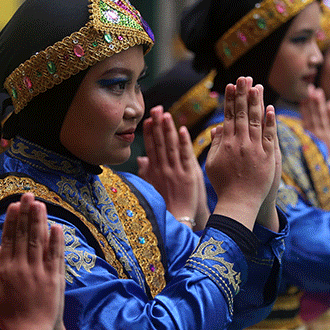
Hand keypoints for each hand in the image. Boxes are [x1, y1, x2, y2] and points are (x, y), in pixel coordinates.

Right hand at [0, 193, 63, 329]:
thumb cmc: (8, 315)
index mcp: (5, 270)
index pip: (9, 239)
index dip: (12, 220)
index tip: (13, 205)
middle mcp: (22, 267)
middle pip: (24, 235)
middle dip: (26, 213)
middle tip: (27, 195)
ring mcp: (39, 272)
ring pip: (39, 241)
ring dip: (39, 221)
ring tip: (39, 203)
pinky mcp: (54, 278)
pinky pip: (55, 255)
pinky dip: (56, 240)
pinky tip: (56, 226)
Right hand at [138, 106, 209, 229]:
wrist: (177, 221)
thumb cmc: (165, 205)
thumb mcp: (151, 188)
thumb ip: (146, 173)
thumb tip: (141, 159)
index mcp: (154, 172)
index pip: (150, 147)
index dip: (149, 133)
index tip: (147, 119)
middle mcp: (163, 169)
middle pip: (159, 143)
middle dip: (157, 125)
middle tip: (155, 109)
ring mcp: (175, 171)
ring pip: (171, 146)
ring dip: (168, 130)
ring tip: (166, 114)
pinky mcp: (188, 176)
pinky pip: (185, 156)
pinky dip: (183, 143)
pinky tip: (182, 131)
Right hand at [206, 77, 278, 230]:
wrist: (239, 203)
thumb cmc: (224, 185)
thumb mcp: (212, 165)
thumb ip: (215, 145)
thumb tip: (217, 128)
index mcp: (225, 144)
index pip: (228, 116)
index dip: (229, 100)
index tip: (230, 86)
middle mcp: (240, 143)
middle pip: (241, 114)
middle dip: (242, 94)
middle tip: (243, 78)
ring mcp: (255, 149)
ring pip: (255, 120)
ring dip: (256, 102)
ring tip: (256, 86)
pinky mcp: (268, 156)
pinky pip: (269, 135)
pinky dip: (270, 121)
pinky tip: (270, 108)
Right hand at [301, 84, 329, 167]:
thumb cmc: (320, 168)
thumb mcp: (310, 154)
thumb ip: (306, 141)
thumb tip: (300, 130)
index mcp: (309, 138)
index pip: (307, 119)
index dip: (305, 107)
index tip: (304, 96)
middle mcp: (317, 136)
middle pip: (314, 115)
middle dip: (312, 101)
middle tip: (310, 88)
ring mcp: (328, 136)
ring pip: (323, 116)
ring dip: (320, 103)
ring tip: (318, 91)